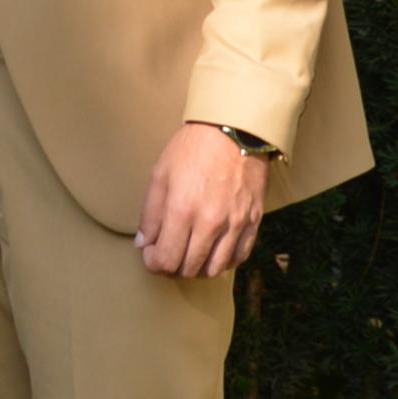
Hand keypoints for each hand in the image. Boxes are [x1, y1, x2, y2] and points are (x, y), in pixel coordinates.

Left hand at [135, 122, 267, 280]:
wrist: (234, 129)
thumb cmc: (193, 148)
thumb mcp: (160, 175)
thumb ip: (150, 214)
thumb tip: (144, 243)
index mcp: (183, 210)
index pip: (166, 259)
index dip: (154, 263)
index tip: (151, 255)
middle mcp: (210, 223)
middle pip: (189, 268)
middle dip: (173, 268)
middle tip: (167, 255)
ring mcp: (235, 224)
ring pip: (215, 269)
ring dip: (198, 269)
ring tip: (189, 255)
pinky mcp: (254, 221)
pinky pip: (239, 257)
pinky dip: (223, 262)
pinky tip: (213, 252)